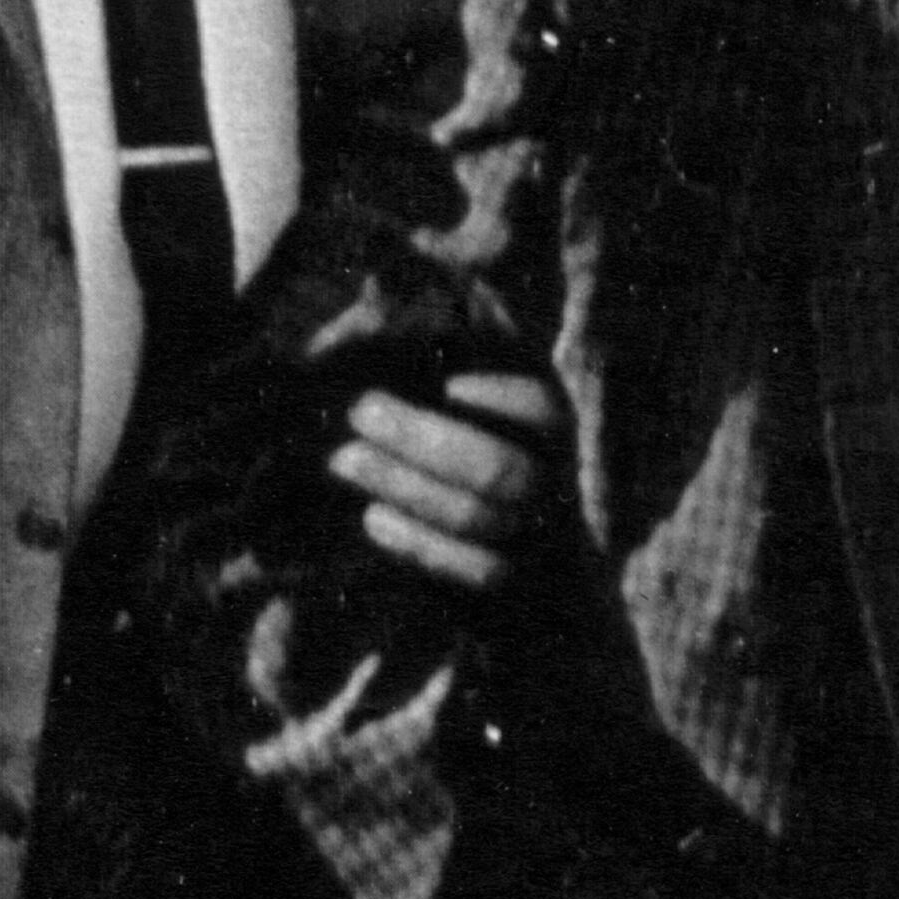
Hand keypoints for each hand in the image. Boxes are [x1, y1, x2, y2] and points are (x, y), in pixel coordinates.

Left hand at [330, 368, 562, 595]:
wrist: (515, 552)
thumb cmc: (466, 447)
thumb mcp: (468, 401)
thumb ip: (442, 367)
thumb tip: (384, 320)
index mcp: (552, 429)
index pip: (542, 408)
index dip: (499, 398)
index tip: (446, 386)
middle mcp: (554, 482)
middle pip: (497, 466)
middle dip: (421, 438)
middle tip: (361, 411)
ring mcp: (534, 536)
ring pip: (474, 516)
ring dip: (403, 485)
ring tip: (344, 458)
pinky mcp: (509, 579)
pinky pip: (467, 568)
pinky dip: (415, 542)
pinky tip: (371, 517)